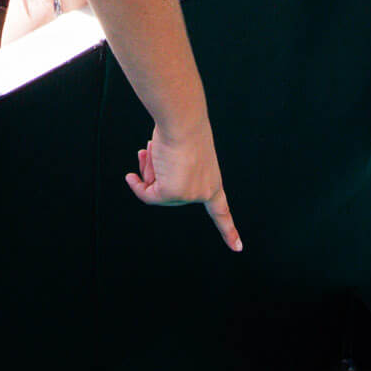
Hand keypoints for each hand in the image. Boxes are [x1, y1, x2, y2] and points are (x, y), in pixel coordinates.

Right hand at [126, 117, 242, 251]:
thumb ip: (166, 177)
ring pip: (157, 193)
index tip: (238, 248)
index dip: (228, 231)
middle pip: (170, 193)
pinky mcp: (173, 192)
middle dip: (156, 173)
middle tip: (152, 151)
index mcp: (213, 183)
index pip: (222, 211)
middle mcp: (204, 192)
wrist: (181, 122)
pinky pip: (148, 194)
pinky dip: (137, 185)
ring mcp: (189, 195)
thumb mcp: (179, 159)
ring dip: (149, 172)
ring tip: (151, 151)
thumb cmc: (182, 131)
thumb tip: (147, 186)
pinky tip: (131, 176)